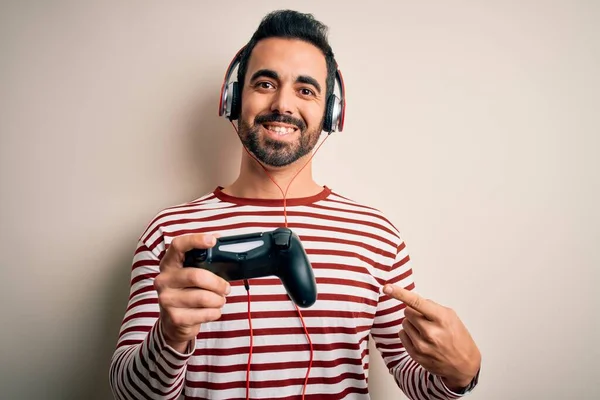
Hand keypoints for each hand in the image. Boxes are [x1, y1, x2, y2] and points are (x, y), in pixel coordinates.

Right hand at [154, 233, 230, 352]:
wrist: (174, 322)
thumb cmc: (187, 292)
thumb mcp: (191, 272)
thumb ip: (204, 257)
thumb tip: (219, 237)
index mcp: (169, 264)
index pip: (178, 245)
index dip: (195, 240)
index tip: (212, 240)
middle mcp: (164, 280)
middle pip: (196, 276)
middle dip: (218, 283)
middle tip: (226, 288)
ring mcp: (166, 299)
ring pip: (203, 297)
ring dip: (218, 300)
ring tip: (219, 300)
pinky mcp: (175, 317)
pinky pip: (204, 313)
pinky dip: (215, 312)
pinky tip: (212, 311)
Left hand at [383, 284, 480, 391]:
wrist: (464, 364)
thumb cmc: (457, 337)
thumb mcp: (450, 316)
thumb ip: (430, 306)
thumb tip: (410, 301)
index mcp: (441, 318)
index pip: (416, 302)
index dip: (399, 293)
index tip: (387, 288)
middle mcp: (430, 332)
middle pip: (407, 312)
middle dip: (414, 313)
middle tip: (426, 320)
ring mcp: (422, 345)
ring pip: (404, 323)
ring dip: (412, 324)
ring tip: (426, 331)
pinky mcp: (416, 355)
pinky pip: (402, 335)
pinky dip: (409, 334)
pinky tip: (421, 339)